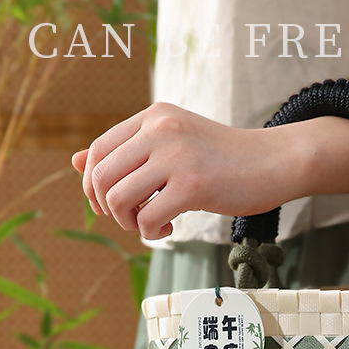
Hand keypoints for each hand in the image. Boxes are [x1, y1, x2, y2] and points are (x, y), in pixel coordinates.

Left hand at [71, 102, 310, 239]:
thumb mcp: (172, 145)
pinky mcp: (194, 185)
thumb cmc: (223, 159)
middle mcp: (161, 129)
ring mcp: (177, 156)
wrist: (274, 161)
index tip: (108, 203)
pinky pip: (148, 218)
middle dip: (107, 207)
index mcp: (154, 116)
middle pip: (102, 176)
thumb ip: (127, 151)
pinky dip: (151, 232)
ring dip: (128, 222)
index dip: (92, 184)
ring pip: (119, 198)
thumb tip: (74, 162)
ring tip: (149, 224)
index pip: (98, 150)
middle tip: (131, 218)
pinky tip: (170, 227)